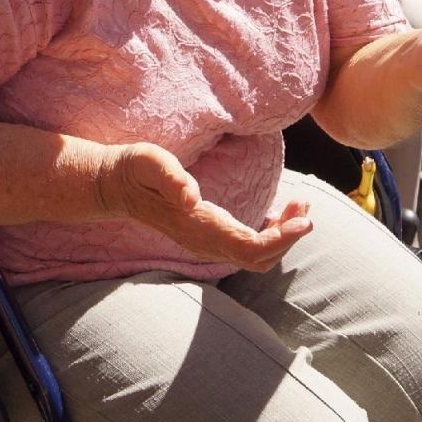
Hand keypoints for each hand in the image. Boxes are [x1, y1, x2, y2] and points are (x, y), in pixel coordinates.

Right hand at [97, 143, 311, 271]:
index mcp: (197, 227)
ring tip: (300, 207)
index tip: (304, 222)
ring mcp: (208, 243)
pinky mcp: (211, 237)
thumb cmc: (134, 169)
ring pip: (256, 256)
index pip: (249, 247)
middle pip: (259, 258)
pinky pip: (249, 247)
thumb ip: (170, 177)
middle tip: (305, 207)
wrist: (116, 186)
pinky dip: (272, 235)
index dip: (280, 239)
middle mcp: (205, 243)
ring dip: (283, 237)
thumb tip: (191, 196)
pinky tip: (281, 213)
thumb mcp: (149, 162)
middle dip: (289, 238)